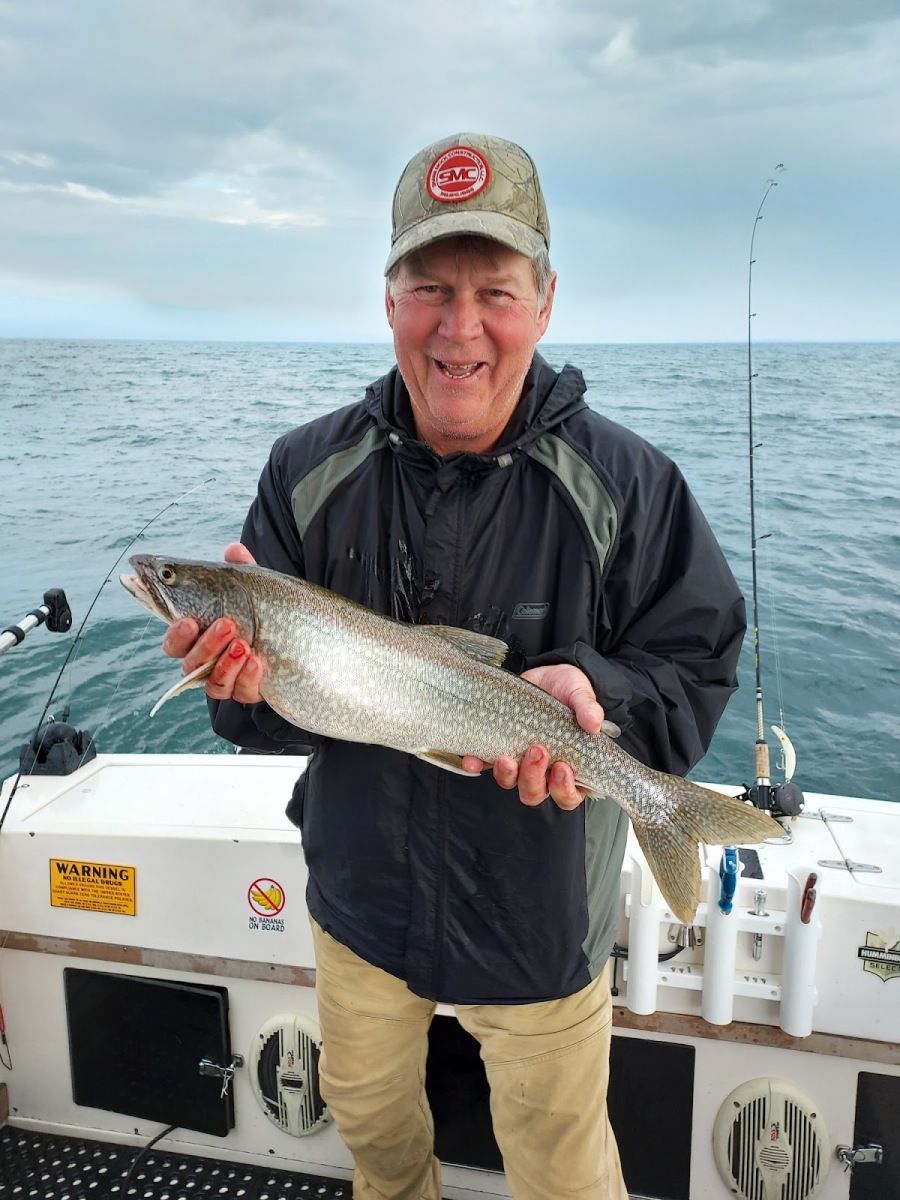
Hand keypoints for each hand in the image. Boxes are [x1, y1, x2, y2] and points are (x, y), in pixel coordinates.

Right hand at [161, 542, 263, 703]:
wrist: (300, 635)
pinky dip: (246, 676)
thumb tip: (234, 550)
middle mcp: (208, 660)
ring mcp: (228, 678)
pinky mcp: (248, 690)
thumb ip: (242, 571)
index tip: (189, 621)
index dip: (176, 634)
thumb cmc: (264, 610)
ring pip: (212, 682)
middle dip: (205, 645)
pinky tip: (257, 661)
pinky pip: (240, 692)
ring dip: (224, 663)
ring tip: (244, 644)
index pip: (175, 642)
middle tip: (227, 624)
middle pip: (189, 663)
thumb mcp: (254, 588)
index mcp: (200, 636)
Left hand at [462, 664, 604, 810]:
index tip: (562, 767)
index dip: (565, 789)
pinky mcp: (499, 749)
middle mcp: (544, 771)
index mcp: (571, 767)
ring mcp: (519, 762)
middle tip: (537, 751)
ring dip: (507, 775)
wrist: (546, 675)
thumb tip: (594, 722)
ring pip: (511, 782)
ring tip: (506, 757)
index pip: (570, 794)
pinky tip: (472, 760)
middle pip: (535, 792)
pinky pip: (485, 764)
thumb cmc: (569, 692)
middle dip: (533, 778)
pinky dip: (477, 764)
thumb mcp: (581, 695)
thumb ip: (588, 708)